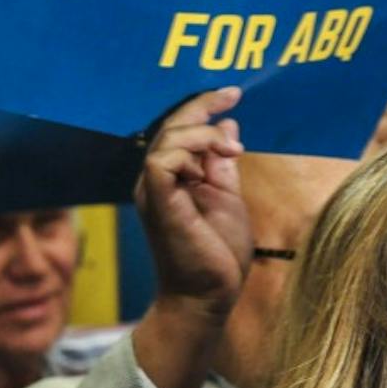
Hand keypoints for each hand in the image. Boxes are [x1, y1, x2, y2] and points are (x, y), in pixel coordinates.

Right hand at [135, 87, 250, 323]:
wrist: (209, 295)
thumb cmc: (217, 252)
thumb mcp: (227, 196)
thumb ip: (222, 163)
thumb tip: (229, 125)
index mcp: (170, 177)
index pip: (178, 128)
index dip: (203, 105)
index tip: (233, 93)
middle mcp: (155, 181)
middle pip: (169, 125)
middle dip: (202, 106)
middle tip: (233, 98)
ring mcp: (153, 192)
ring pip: (165, 138)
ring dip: (202, 132)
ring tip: (232, 150)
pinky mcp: (159, 205)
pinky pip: (160, 162)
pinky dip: (188, 152)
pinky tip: (212, 163)